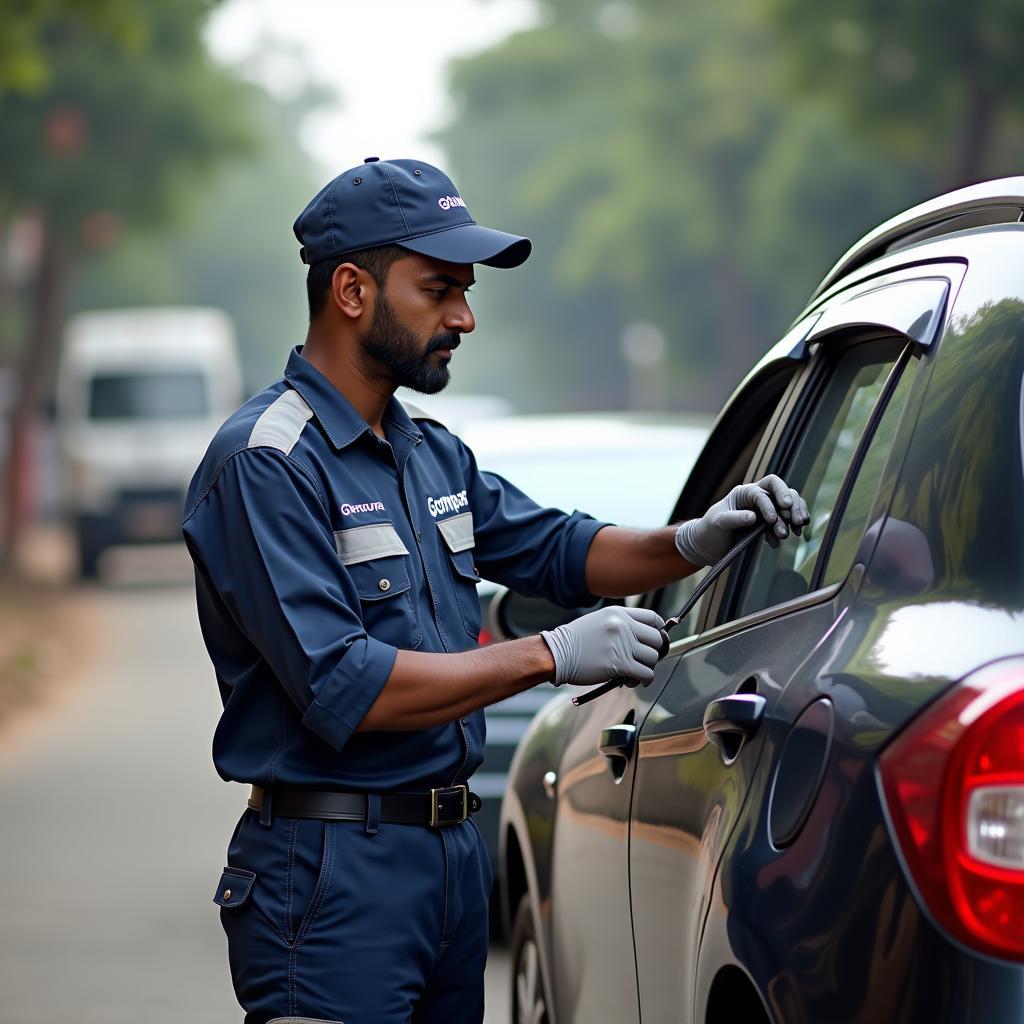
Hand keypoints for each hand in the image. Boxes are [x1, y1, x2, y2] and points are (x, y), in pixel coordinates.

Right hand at [541, 606, 666, 686]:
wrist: (557, 653)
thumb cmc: (576, 640)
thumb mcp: (599, 621)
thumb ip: (621, 625)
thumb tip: (643, 639)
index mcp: (619, 613)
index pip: (653, 618)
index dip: (658, 631)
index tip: (655, 641)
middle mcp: (623, 626)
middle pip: (656, 639)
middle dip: (654, 652)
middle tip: (644, 660)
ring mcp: (622, 644)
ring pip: (652, 658)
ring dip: (648, 668)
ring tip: (635, 673)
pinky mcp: (619, 663)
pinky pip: (646, 673)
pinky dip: (645, 679)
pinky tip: (636, 681)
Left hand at [674, 474, 809, 567]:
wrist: (707, 546)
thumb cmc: (709, 530)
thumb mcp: (718, 523)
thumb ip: (734, 518)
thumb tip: (753, 517)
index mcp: (743, 493)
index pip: (764, 490)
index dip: (770, 503)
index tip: (772, 520)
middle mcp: (756, 498)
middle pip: (781, 491)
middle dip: (792, 504)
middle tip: (795, 521)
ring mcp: (763, 510)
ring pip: (787, 506)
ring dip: (793, 518)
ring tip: (792, 533)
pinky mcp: (767, 524)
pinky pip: (784, 521)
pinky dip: (788, 529)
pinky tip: (776, 542)